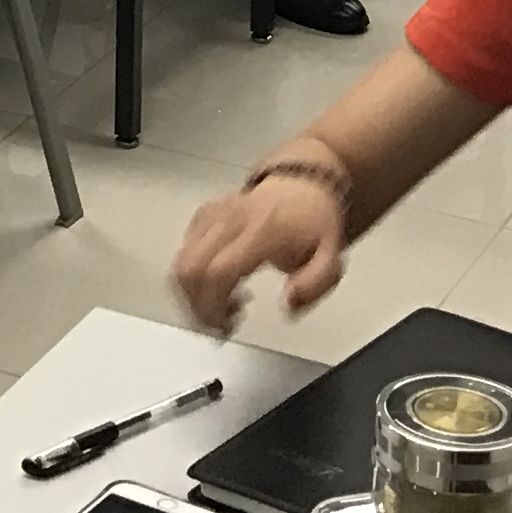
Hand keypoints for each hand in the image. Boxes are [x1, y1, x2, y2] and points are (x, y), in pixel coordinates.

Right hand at [172, 173, 348, 332]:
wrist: (303, 186)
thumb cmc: (313, 225)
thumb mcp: (331, 258)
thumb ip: (315, 285)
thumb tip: (288, 303)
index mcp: (262, 230)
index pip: (219, 270)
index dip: (214, 306)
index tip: (226, 326)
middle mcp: (231, 219)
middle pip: (190, 267)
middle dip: (197, 306)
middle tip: (218, 324)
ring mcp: (214, 215)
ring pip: (180, 261)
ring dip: (192, 294)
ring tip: (221, 308)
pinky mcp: (203, 215)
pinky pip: (183, 251)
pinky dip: (191, 277)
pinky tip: (216, 286)